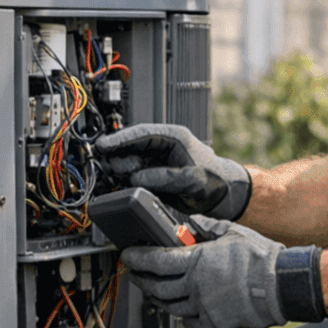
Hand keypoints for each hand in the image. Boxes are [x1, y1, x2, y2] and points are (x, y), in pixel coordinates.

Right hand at [93, 124, 250, 219]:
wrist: (223, 194)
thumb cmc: (215, 180)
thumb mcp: (191, 179)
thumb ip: (164, 177)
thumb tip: (137, 178)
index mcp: (174, 137)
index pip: (142, 133)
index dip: (120, 139)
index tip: (103, 145)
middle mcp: (164, 146)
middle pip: (132, 146)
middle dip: (119, 157)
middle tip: (110, 168)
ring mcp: (158, 159)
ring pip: (131, 160)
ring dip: (122, 169)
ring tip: (118, 178)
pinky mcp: (155, 173)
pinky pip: (135, 173)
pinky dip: (127, 179)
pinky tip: (123, 184)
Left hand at [122, 216, 324, 327]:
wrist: (283, 287)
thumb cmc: (261, 259)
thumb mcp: (233, 232)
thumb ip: (208, 227)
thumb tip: (192, 222)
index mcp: (197, 263)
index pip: (156, 261)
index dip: (137, 258)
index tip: (129, 256)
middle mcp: (196, 288)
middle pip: (157, 287)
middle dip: (141, 280)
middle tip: (136, 273)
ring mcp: (204, 310)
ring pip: (170, 307)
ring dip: (158, 298)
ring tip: (155, 290)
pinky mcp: (215, 326)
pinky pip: (190, 324)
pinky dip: (182, 316)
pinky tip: (183, 308)